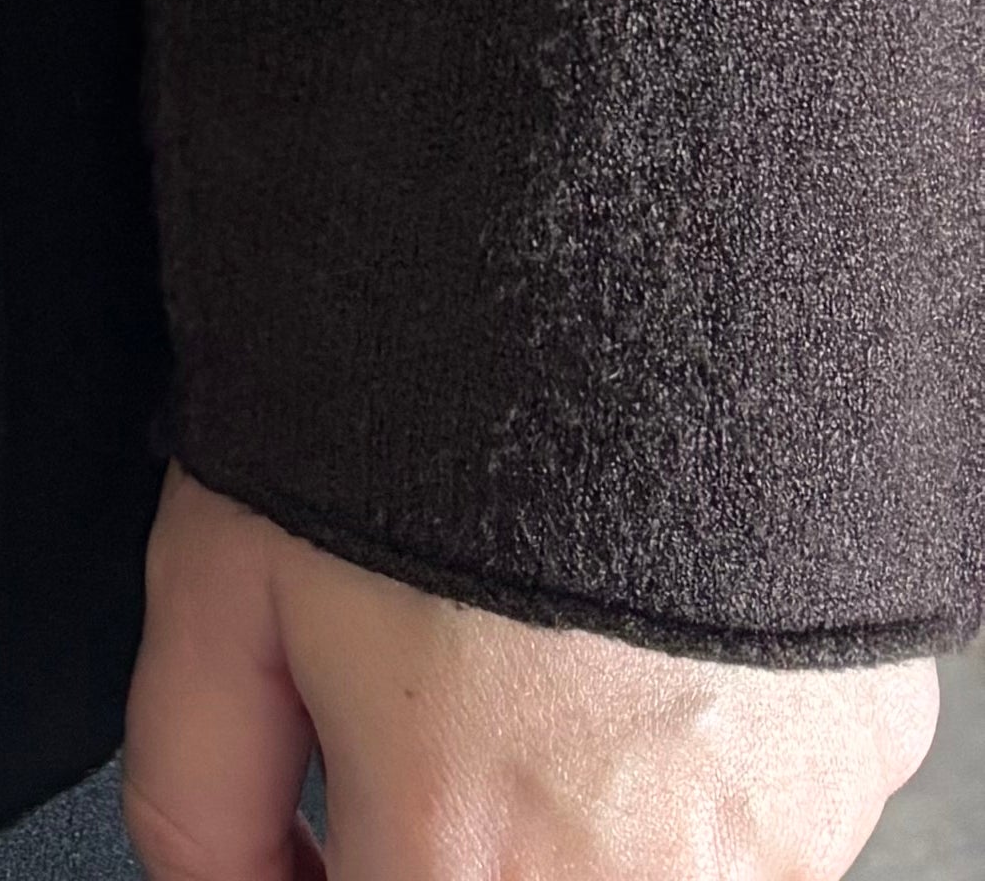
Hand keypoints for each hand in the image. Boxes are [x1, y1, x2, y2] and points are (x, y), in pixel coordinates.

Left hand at [126, 468, 936, 880]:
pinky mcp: (862, 761)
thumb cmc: (414, 394)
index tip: (320, 839)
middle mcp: (640, 879)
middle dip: (466, 842)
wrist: (615, 239)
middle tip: (431, 730)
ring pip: (650, 874)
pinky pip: (756, 817)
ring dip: (577, 811)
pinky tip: (633, 640)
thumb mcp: (216, 578)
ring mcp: (774, 834)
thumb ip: (195, 783)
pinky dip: (687, 761)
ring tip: (531, 663)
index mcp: (473, 857)